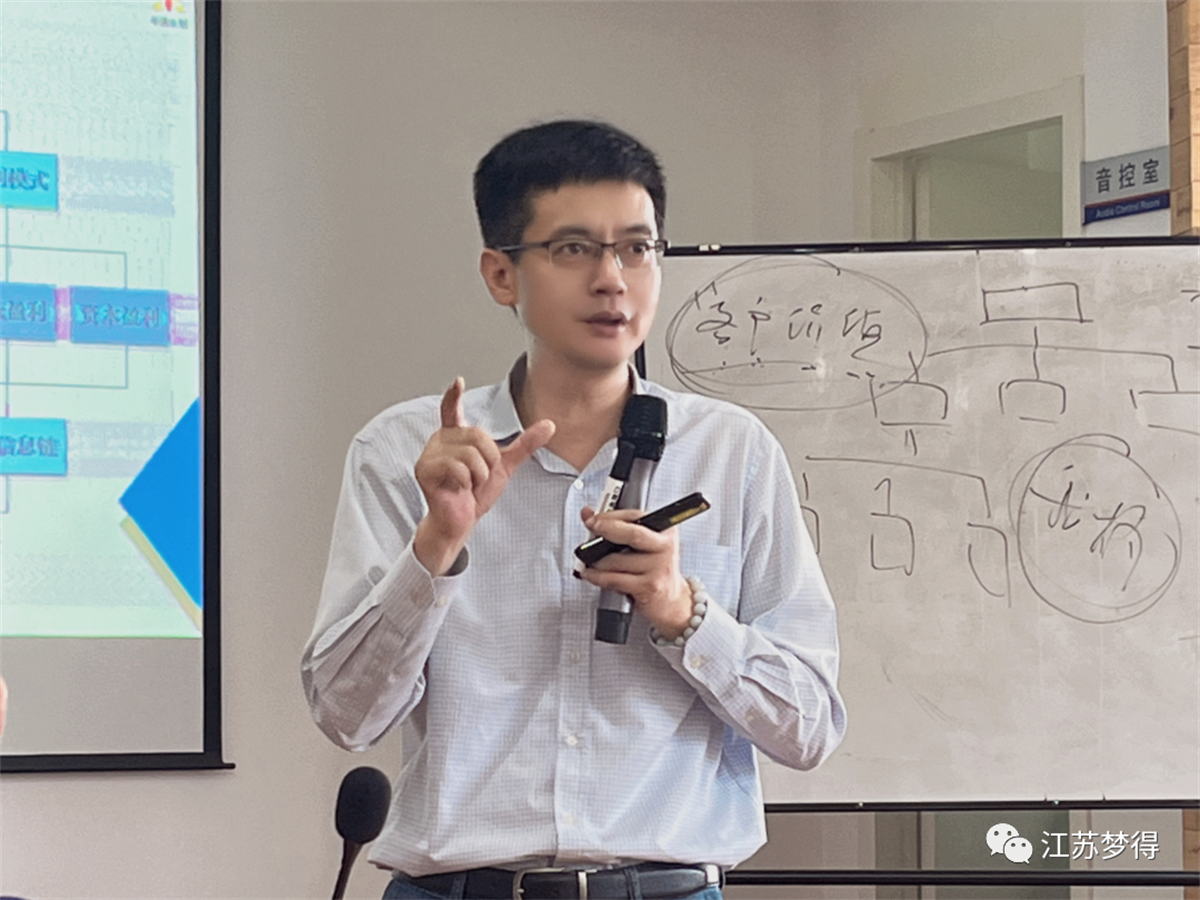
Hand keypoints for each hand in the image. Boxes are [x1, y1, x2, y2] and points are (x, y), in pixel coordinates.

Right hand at [413, 378, 553, 574]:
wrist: (461, 521)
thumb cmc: (475, 494)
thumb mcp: (504, 465)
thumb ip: (524, 445)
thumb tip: (550, 424)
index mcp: (455, 436)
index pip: (451, 410)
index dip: (453, 395)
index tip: (458, 381)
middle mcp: (440, 440)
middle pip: (477, 435)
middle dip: (489, 460)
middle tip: (479, 477)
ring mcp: (429, 454)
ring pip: (469, 453)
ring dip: (479, 475)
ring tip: (468, 484)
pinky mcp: (424, 470)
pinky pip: (458, 468)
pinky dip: (467, 482)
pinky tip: (459, 489)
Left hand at [576, 506, 693, 638]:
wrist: (670, 600)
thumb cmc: (653, 569)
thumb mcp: (641, 545)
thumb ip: (616, 527)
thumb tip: (588, 513)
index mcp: (665, 531)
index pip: (636, 517)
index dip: (610, 516)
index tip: (593, 517)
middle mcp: (665, 548)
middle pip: (633, 534)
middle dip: (606, 529)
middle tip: (591, 528)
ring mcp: (658, 568)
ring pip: (617, 560)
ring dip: (597, 561)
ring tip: (590, 560)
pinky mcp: (649, 587)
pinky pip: (614, 579)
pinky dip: (597, 577)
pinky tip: (591, 574)